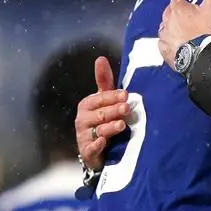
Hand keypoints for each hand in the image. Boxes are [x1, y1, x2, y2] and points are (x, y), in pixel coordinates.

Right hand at [75, 55, 129, 171]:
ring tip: (122, 125)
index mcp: (87, 105)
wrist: (96, 151)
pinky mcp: (87, 152)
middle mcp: (83, 119)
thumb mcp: (104, 101)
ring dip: (109, 127)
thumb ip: (104, 81)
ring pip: (98, 130)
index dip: (112, 97)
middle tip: (127, 108)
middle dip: (113, 111)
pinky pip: (91, 148)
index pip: (99, 99)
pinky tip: (103, 142)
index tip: (125, 95)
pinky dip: (97, 145)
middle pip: (100, 114)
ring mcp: (84, 136)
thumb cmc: (102, 121)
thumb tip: (100, 58)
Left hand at [157, 0, 210, 66]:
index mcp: (178, 8)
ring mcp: (165, 36)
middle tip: (187, 19)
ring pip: (165, 28)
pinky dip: (169, 43)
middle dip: (175, 14)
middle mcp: (168, 20)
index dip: (183, 2)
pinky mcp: (164, 50)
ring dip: (171, 29)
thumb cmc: (207, 31)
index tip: (189, 6)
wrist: (201, 55)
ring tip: (182, 33)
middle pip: (168, 13)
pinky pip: (164, 44)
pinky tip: (177, 45)